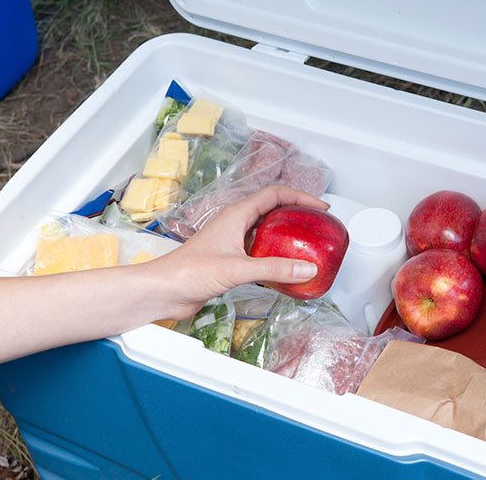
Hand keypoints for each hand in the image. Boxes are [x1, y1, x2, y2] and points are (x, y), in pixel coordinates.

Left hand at [149, 185, 328, 319]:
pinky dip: (275, 255)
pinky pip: (259, 251)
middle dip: (296, 213)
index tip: (320, 207)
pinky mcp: (230, 259)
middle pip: (272, 209)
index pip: (275, 195)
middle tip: (316, 224)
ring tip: (305, 244)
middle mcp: (235, 224)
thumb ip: (274, 268)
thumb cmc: (188, 271)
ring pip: (266, 230)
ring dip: (286, 234)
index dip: (300, 197)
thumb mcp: (238, 269)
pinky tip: (284, 267)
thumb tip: (305, 269)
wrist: (165, 290)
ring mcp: (232, 241)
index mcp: (236, 214)